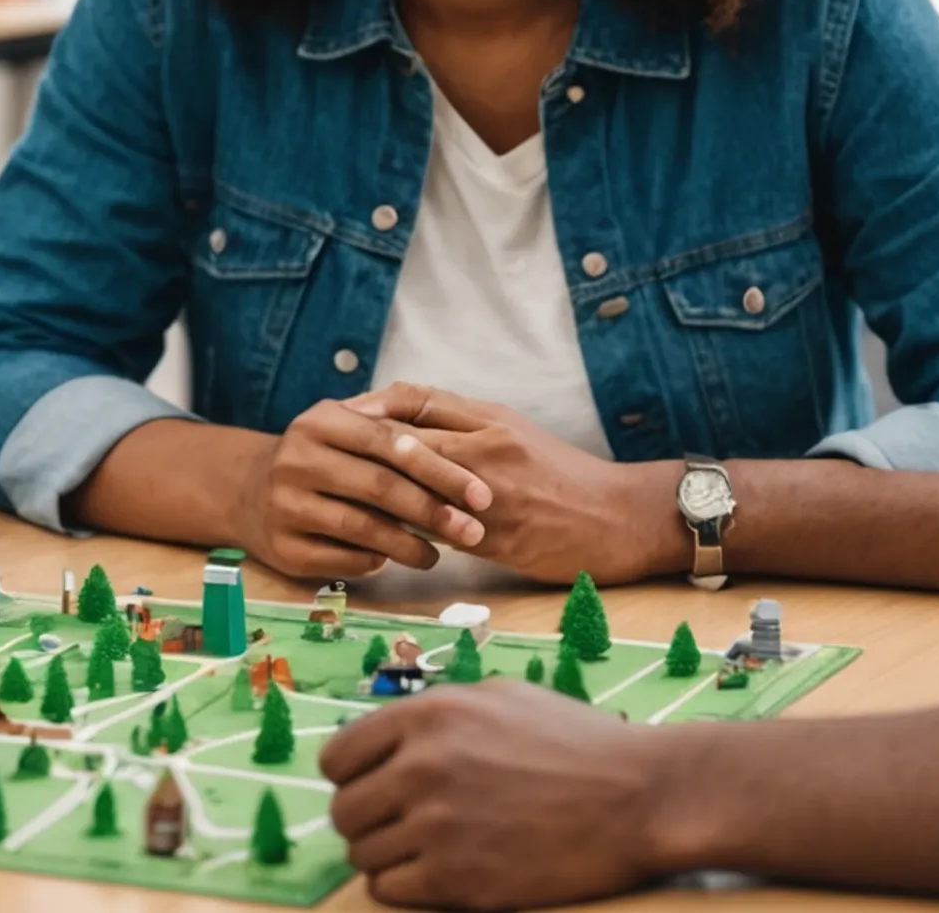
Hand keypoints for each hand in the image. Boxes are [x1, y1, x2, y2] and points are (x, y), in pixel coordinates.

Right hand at [228, 397, 493, 579]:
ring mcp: (285, 505)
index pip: (391, 442)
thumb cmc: (319, 458)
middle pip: (379, 486)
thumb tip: (464, 456)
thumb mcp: (346, 430)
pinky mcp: (282, 548)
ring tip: (438, 555)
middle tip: (473, 531)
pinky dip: (374, 562)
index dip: (441, 469)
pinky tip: (392, 561)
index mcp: (322, 421)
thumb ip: (394, 432)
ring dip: (409, 545)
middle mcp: (297, 459)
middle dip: (434, 511)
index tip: (482, 495)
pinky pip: (342, 560)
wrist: (247, 490)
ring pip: (362, 528)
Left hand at [323, 677, 689, 909]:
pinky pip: (389, 890)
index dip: (352, 775)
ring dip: (387, 854)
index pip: (337, 756)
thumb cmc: (577, 743)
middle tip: (402, 824)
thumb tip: (381, 739)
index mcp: (430, 715)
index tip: (373, 787)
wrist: (642, 797)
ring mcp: (439, 826)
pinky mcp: (459, 880)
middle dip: (368, 819)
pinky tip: (440, 872)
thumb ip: (434, 714)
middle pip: (344, 810)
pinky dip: (406, 885)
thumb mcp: (500, 697)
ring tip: (429, 848)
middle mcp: (423, 767)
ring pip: (363, 854)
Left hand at [353, 385, 679, 583]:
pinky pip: (437, 533)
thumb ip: (467, 427)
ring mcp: (491, 493)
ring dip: (375, 492)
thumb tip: (411, 427)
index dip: (374, 406)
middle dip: (360, 447)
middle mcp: (488, 448)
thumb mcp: (516, 435)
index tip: (340, 416)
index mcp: (491, 419)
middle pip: (407, 438)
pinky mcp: (497, 536)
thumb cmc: (563, 477)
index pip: (417, 399)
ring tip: (338, 497)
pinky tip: (377, 538)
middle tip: (322, 453)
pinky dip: (405, 533)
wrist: (617, 517)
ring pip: (416, 487)